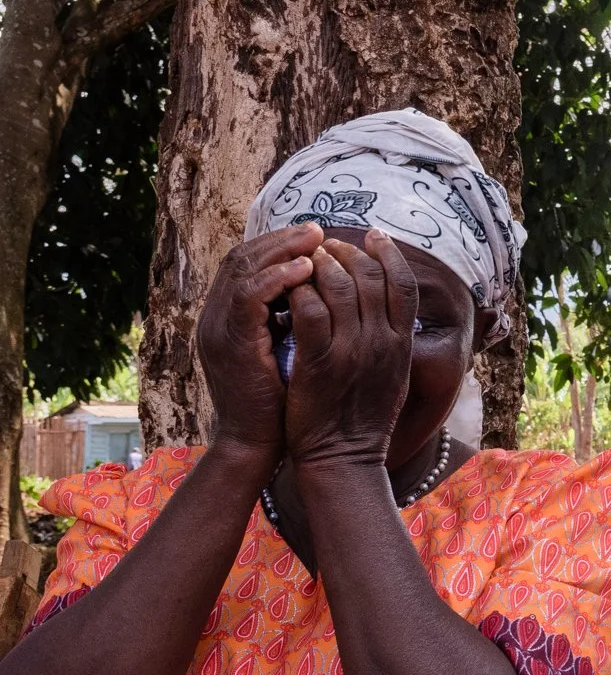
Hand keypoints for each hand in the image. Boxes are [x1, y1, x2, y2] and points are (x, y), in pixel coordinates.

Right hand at [196, 225, 323, 467]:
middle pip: (243, 257)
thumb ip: (297, 319)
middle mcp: (216, 317)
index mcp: (229, 317)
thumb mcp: (290, 350)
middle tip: (318, 228)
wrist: (258, 445)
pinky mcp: (229, 345)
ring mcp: (217, 329)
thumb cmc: (284, 402)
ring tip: (317, 239)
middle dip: (282, 240)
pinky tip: (307, 269)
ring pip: (242, 269)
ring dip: (281, 250)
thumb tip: (330, 290)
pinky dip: (277, 279)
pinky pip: (248, 297)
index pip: (248, 263)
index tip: (316, 236)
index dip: (279, 245)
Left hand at [284, 232, 418, 471]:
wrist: (343, 460)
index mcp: (402, 345)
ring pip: (338, 285)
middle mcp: (383, 343)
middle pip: (371, 275)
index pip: (404, 283)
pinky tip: (287, 290)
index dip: (389, 253)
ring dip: (317, 265)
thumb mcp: (391, 377)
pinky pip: (309, 310)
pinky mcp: (319, 363)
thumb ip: (391, 341)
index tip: (373, 236)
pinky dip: (298, 292)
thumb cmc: (362, 420)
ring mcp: (352, 352)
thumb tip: (389, 309)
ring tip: (303, 261)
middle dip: (347, 251)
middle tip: (326, 244)